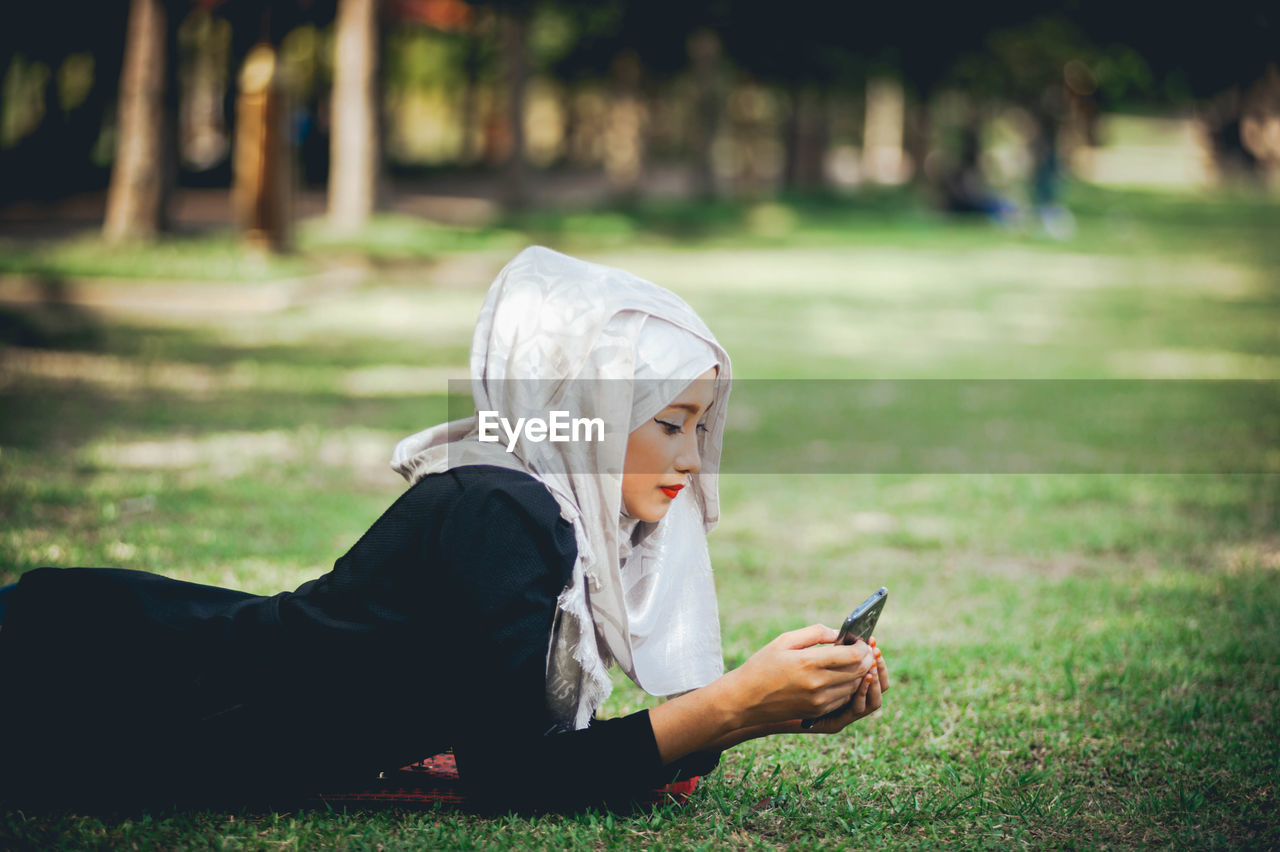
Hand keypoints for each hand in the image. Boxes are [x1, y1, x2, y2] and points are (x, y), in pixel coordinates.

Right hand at [725, 624, 876, 728]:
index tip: (862, 640)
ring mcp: (819, 701)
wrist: (745, 699)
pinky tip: (841, 677)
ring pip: (854, 686)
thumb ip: (815, 633)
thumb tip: (839, 633)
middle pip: (859, 671)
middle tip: (864, 650)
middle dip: (866, 659)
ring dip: (859, 674)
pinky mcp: (817, 712)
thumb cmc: (763, 665)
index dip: (863, 647)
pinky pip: (843, 698)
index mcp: (809, 662)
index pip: (853, 655)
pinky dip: (848, 687)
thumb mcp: (785, 640)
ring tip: (852, 662)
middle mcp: (818, 684)